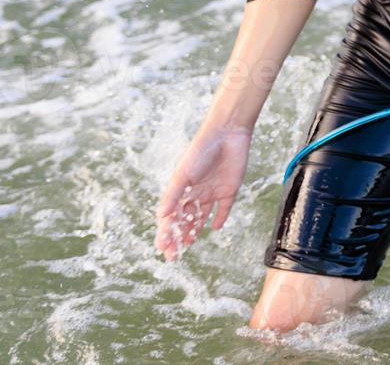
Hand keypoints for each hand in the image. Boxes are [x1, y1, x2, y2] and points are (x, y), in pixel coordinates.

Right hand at [154, 124, 251, 261]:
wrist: (226, 134)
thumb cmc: (200, 151)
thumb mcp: (183, 174)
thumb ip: (173, 195)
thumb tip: (160, 217)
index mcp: (181, 189)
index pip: (171, 216)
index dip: (166, 232)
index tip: (163, 248)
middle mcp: (195, 193)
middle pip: (184, 220)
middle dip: (178, 236)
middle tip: (174, 255)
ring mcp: (212, 192)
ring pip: (201, 217)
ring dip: (194, 231)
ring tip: (188, 245)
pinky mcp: (229, 190)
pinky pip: (223, 208)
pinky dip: (219, 218)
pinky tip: (214, 227)